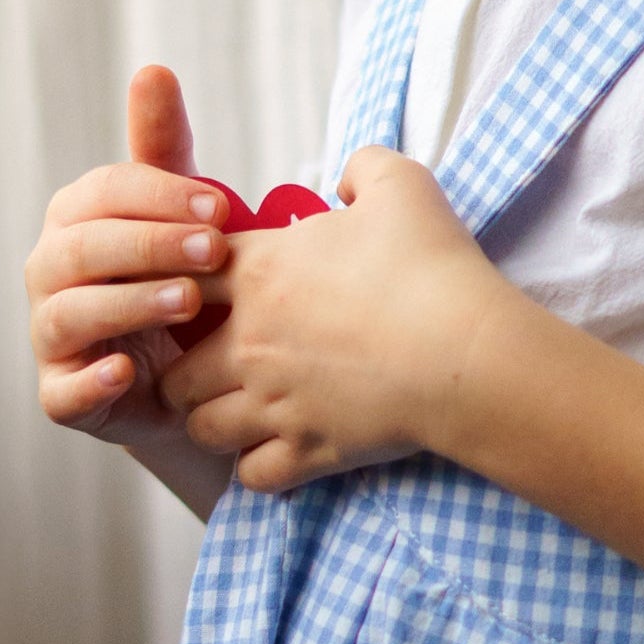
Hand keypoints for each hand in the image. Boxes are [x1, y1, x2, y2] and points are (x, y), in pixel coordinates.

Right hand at [25, 65, 231, 448]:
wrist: (191, 376)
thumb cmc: (180, 276)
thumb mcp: (181, 214)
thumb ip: (164, 148)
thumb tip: (153, 69)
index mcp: (77, 217)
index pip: (104, 192)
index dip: (159, 196)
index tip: (222, 208)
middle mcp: (51, 271)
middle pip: (82, 247)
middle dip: (149, 244)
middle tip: (216, 251)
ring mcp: (52, 335)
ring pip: (70, 312)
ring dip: (128, 303)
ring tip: (186, 300)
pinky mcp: (61, 394)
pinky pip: (62, 391)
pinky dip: (89, 381)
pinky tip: (125, 370)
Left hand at [158, 145, 514, 491]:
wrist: (468, 351)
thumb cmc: (433, 266)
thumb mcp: (401, 184)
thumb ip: (362, 167)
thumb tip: (346, 178)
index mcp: (261, 272)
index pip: (182, 279)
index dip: (186, 287)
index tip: (203, 295)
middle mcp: (250, 343)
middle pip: (175, 372)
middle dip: (185, 372)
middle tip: (211, 368)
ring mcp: (275, 404)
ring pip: (201, 429)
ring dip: (213, 422)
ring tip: (236, 414)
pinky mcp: (308, 451)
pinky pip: (252, 476)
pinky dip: (256, 467)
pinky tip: (276, 449)